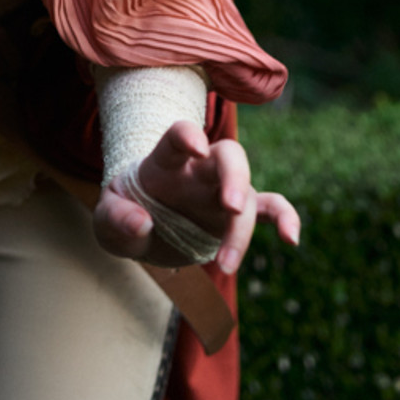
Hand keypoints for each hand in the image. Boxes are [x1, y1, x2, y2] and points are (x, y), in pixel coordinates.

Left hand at [92, 120, 299, 273]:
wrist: (144, 228)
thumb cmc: (125, 214)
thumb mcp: (107, 220)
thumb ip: (116, 219)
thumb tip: (142, 223)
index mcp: (165, 160)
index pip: (178, 135)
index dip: (189, 135)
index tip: (196, 146)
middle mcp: (199, 169)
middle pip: (228, 155)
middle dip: (234, 177)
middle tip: (232, 208)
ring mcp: (220, 190)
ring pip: (248, 191)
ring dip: (243, 226)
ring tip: (225, 264)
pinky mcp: (235, 215)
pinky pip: (269, 209)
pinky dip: (286, 218)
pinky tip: (292, 239)